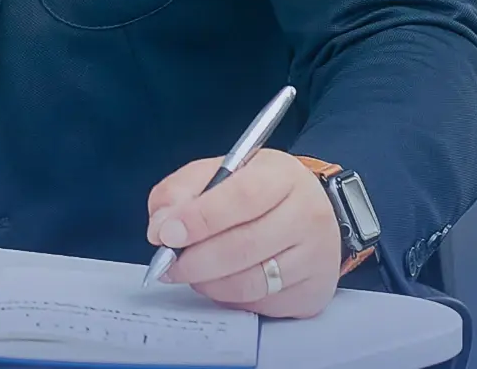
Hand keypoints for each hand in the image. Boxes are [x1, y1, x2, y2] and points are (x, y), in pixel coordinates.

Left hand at [146, 150, 341, 318]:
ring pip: (251, 282)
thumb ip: (181, 191)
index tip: (167, 235)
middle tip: (168, 264)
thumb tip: (160, 227)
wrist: (312, 214)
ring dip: (209, 282)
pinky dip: (231, 297)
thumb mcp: (218, 173)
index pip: (242, 197)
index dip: (199, 219)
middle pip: (244, 246)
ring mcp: (316, 257)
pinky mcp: (313, 292)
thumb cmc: (258, 192)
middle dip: (195, 260)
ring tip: (192, 272)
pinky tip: (222, 281)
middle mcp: (308, 215)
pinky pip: (260, 304)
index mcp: (282, 176)